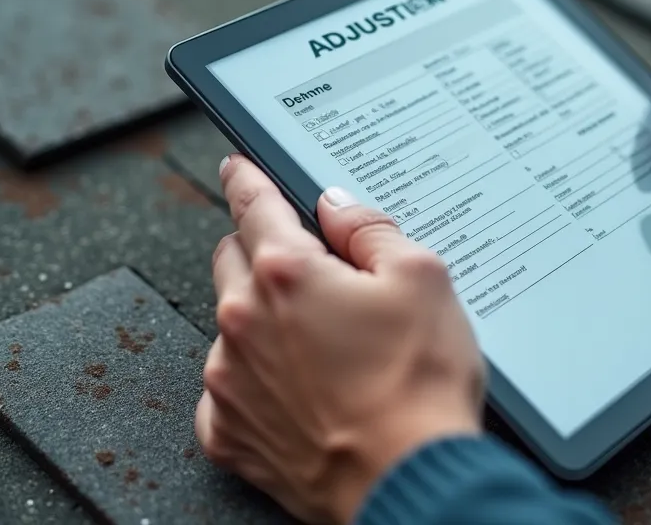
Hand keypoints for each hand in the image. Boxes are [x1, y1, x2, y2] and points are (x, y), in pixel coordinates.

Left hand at [196, 155, 484, 523]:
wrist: (408, 482)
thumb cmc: (420, 388)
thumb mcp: (423, 280)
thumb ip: (371, 230)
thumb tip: (338, 207)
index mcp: (287, 273)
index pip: (254, 204)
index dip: (247, 178)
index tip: (236, 169)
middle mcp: (243, 322)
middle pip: (233, 260)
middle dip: (265, 254)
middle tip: (315, 274)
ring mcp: (229, 381)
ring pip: (231, 325)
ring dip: (264, 322)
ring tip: (328, 352)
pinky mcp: (228, 432)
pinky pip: (228, 389)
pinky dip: (257, 383)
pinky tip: (304, 392)